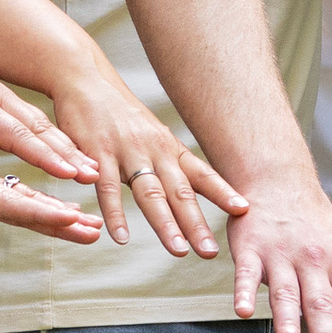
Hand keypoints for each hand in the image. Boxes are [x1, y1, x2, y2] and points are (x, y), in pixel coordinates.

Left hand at [0, 61, 103, 184]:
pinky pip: (34, 118)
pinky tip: (69, 152)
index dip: (46, 157)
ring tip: (90, 167)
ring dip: (67, 145)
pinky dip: (54, 136)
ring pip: (41, 121)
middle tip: (95, 174)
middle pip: (39, 127)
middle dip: (69, 152)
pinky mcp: (1, 98)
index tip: (70, 174)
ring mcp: (0, 95)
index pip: (18, 135)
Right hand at [45, 55, 250, 258]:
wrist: (87, 81)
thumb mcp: (152, 136)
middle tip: (211, 251)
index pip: (201, 173)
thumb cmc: (120, 114)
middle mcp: (153, 150)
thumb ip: (168, 165)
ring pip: (150, 193)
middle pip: (179, 191)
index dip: (222, 191)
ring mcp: (127, 152)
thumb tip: (190, 194)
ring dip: (165, 224)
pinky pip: (108, 188)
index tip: (244, 210)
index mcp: (168, 148)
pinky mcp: (98, 154)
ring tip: (179, 251)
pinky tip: (121, 237)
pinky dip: (115, 214)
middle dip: (196, 223)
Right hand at [228, 182, 331, 332]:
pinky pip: (246, 273)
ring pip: (285, 292)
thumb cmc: (326, 228)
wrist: (283, 185)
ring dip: (287, 320)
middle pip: (320, 303)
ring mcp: (281, 258)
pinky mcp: (251, 251)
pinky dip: (243, 290)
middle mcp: (313, 265)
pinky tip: (241, 311)